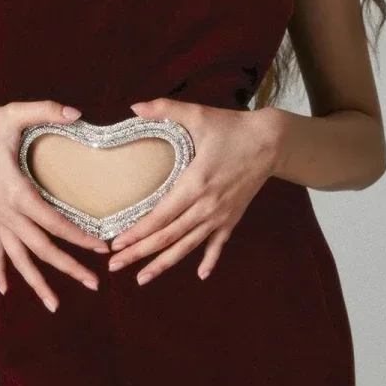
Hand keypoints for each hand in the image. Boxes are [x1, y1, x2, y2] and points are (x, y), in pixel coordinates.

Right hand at [0, 101, 109, 311]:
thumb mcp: (15, 113)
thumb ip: (47, 110)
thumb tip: (76, 113)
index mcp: (17, 192)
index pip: (54, 223)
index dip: (78, 237)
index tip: (101, 248)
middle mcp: (6, 213)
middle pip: (41, 249)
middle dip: (68, 268)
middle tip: (93, 283)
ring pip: (19, 259)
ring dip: (37, 282)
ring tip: (54, 305)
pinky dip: (0, 272)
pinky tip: (6, 290)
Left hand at [107, 97, 277, 284]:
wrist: (272, 141)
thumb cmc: (232, 127)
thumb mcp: (198, 114)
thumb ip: (164, 109)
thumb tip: (134, 106)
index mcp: (194, 184)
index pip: (160, 216)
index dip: (137, 233)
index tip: (115, 245)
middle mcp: (206, 206)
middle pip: (168, 237)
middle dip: (139, 253)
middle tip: (114, 266)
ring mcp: (221, 215)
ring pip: (187, 246)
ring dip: (163, 264)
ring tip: (141, 278)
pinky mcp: (233, 217)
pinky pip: (218, 243)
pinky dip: (210, 260)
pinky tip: (200, 275)